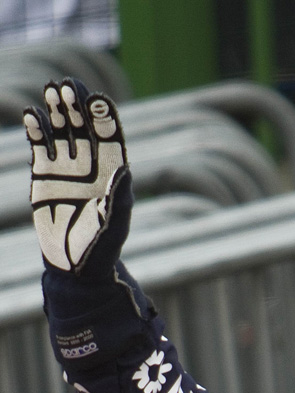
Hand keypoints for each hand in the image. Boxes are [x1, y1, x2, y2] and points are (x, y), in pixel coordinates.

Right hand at [24, 79, 131, 275]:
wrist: (73, 267)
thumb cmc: (100, 249)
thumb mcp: (113, 226)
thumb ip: (119, 199)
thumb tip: (125, 169)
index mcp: (113, 174)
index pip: (110, 139)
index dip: (104, 118)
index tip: (98, 99)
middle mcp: (90, 166)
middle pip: (85, 128)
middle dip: (78, 106)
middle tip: (70, 85)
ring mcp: (66, 168)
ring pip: (62, 131)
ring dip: (57, 111)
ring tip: (51, 90)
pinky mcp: (44, 174)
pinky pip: (40, 145)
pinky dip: (35, 129)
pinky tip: (31, 115)